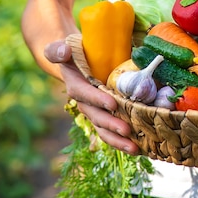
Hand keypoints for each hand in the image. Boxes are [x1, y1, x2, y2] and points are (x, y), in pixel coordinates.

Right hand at [44, 40, 139, 154]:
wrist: (77, 65)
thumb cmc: (72, 55)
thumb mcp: (62, 49)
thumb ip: (57, 51)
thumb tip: (64, 51)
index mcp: (75, 85)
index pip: (84, 93)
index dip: (97, 99)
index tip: (112, 104)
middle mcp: (84, 103)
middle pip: (96, 116)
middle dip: (110, 125)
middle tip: (126, 130)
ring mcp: (95, 112)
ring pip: (104, 129)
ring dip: (118, 140)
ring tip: (134, 148)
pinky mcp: (105, 117)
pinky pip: (112, 132)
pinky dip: (124, 141)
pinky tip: (139, 149)